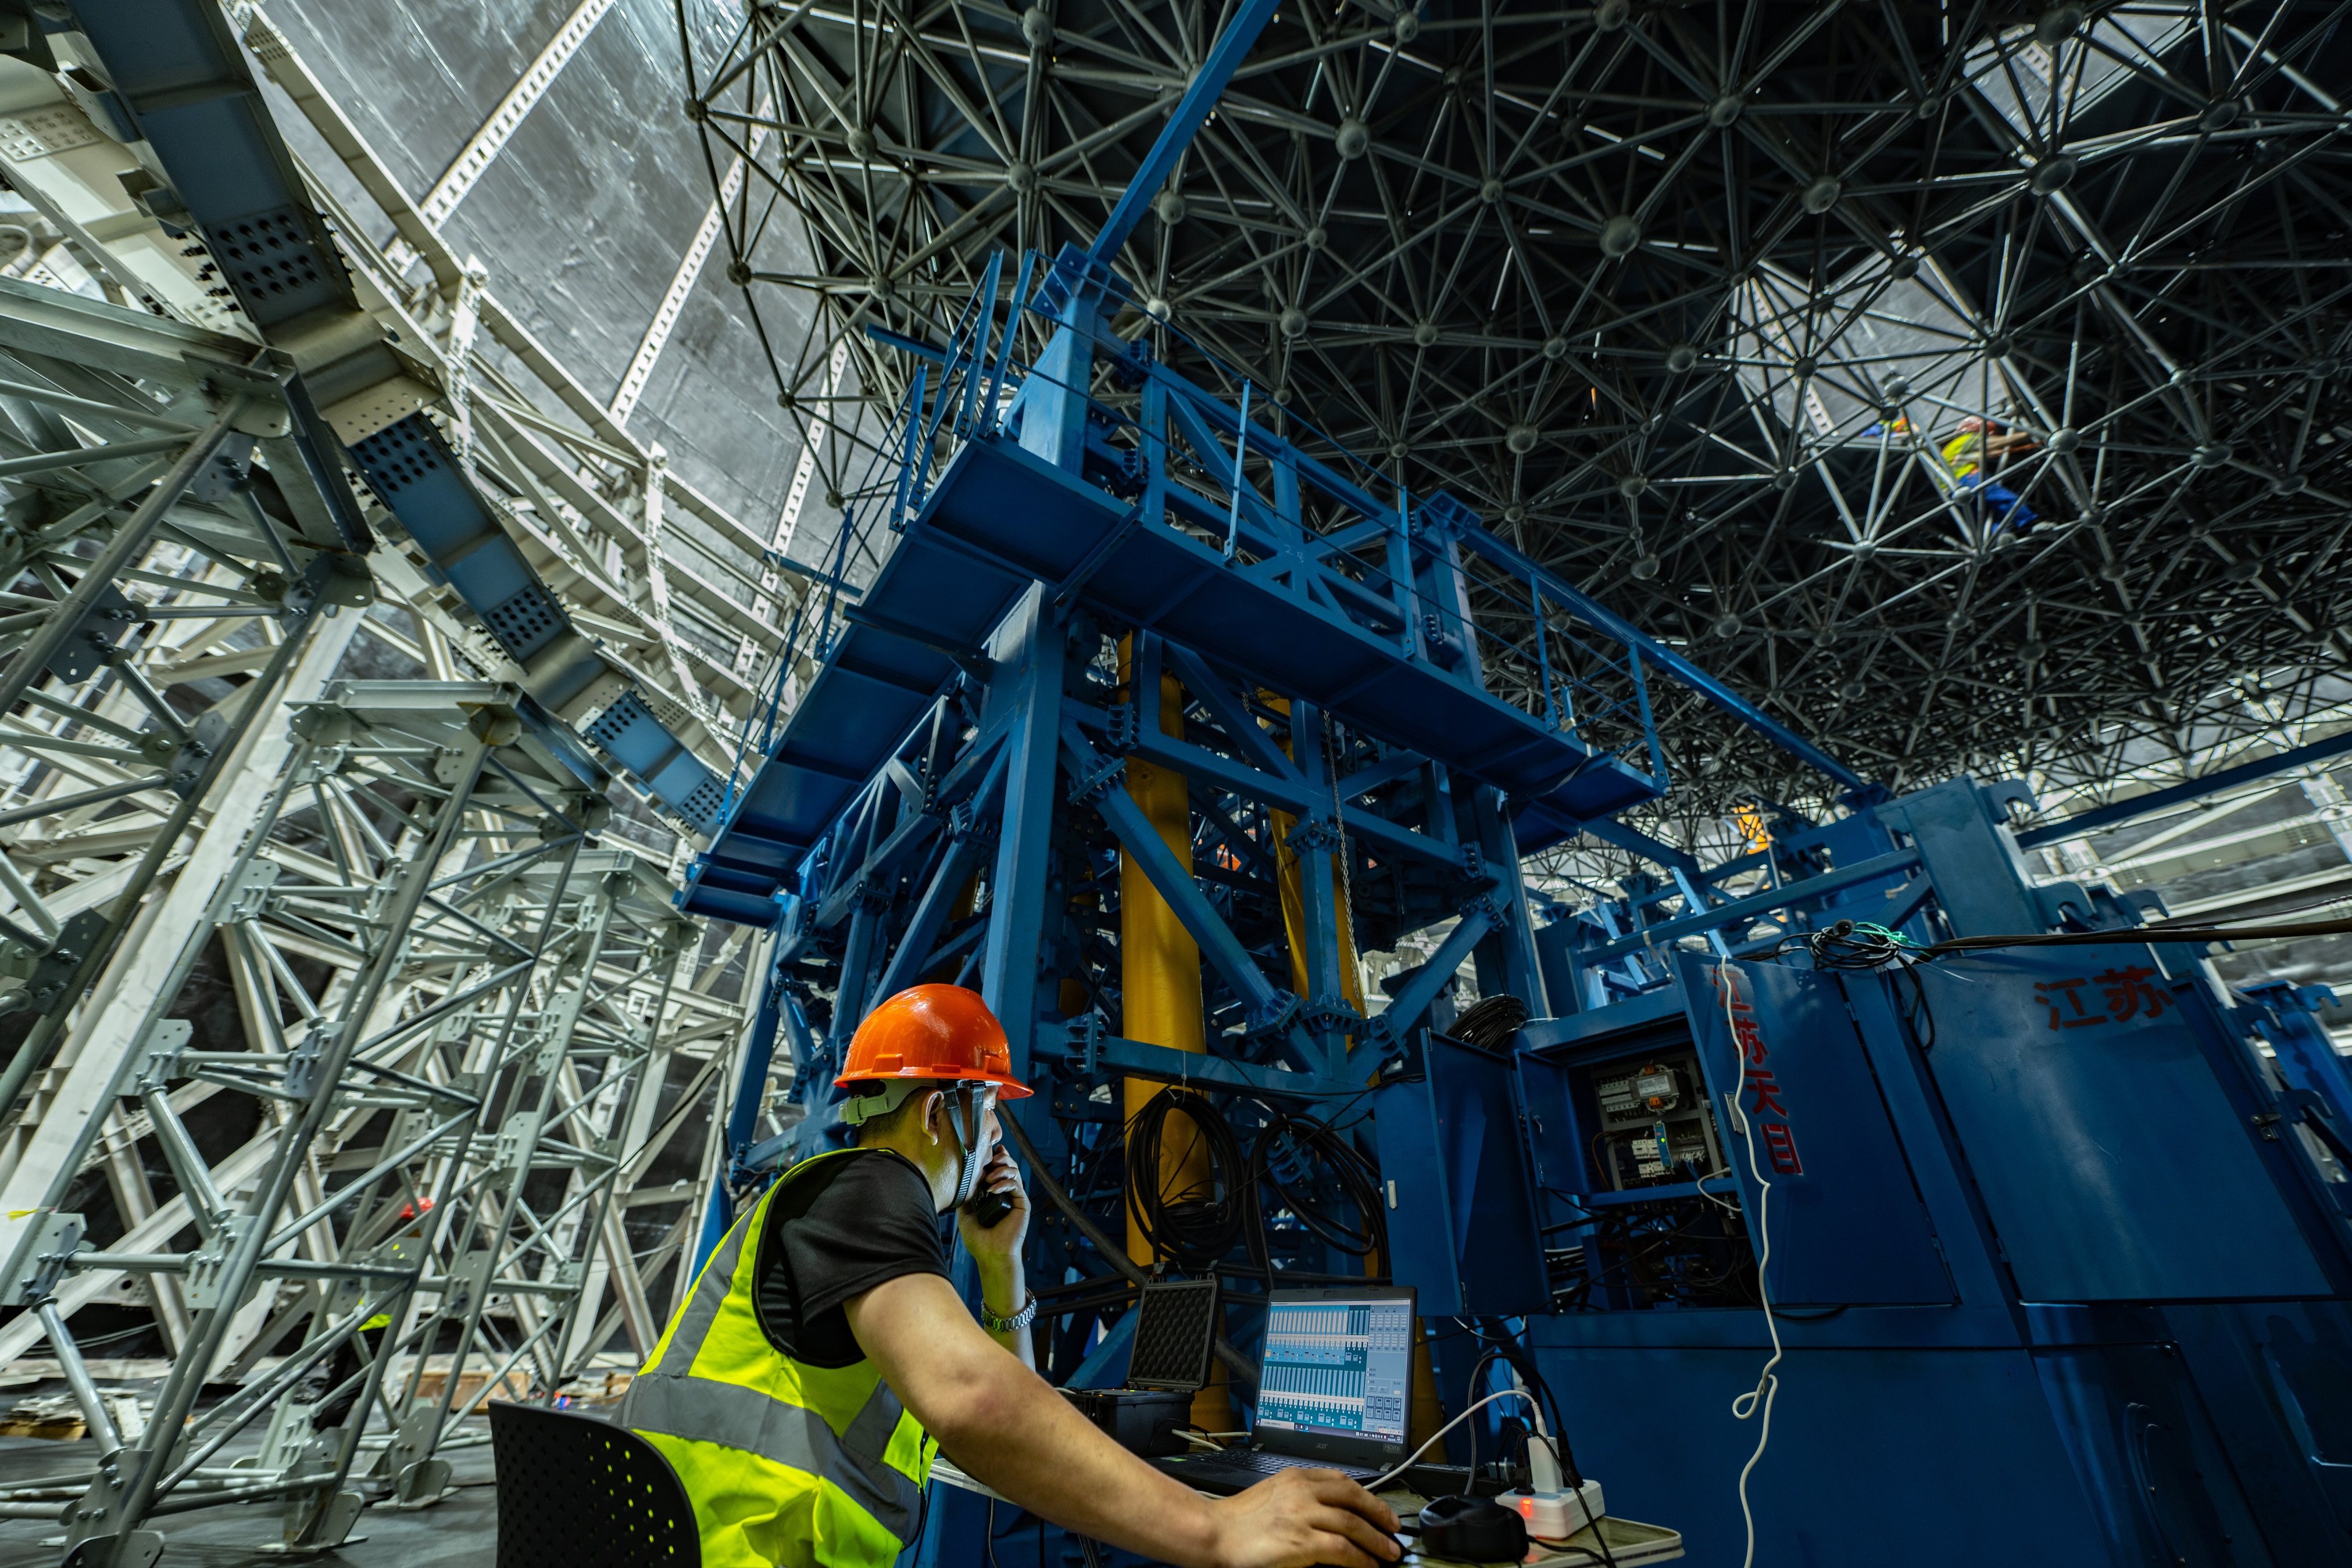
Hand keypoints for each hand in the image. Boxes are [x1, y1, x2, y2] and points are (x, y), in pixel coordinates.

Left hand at [957, 1142, 1030, 1263]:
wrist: (990, 1254)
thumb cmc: (979, 1240)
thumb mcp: (965, 1214)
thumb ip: (965, 1197)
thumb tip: (962, 1180)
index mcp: (994, 1194)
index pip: (997, 1169)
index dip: (994, 1158)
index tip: (987, 1150)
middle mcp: (1005, 1194)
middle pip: (1008, 1166)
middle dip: (1000, 1158)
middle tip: (990, 1160)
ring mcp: (1014, 1198)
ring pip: (1014, 1172)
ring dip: (1001, 1169)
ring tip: (989, 1178)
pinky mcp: (1021, 1204)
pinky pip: (1016, 1185)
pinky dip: (1004, 1182)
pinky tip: (992, 1189)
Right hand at [1201, 1469, 1400, 1567]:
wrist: (1213, 1533)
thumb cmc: (1237, 1520)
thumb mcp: (1272, 1493)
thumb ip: (1300, 1495)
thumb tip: (1331, 1510)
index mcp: (1295, 1476)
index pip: (1341, 1480)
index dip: (1367, 1496)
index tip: (1380, 1509)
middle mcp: (1301, 1491)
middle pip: (1354, 1498)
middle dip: (1379, 1515)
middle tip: (1394, 1529)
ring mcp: (1302, 1516)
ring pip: (1353, 1524)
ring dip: (1376, 1541)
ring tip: (1389, 1552)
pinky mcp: (1301, 1542)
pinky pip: (1342, 1550)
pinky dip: (1361, 1559)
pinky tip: (1369, 1565)